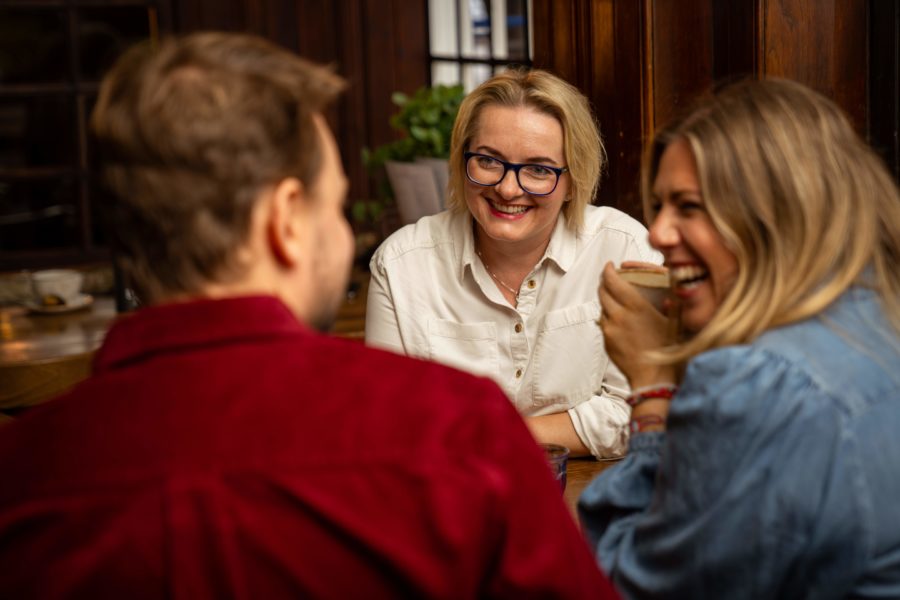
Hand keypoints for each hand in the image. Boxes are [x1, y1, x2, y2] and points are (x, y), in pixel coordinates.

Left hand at [598, 261, 677, 387]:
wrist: (653, 380)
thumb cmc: (668, 351)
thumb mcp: (676, 324)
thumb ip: (674, 305)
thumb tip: (672, 291)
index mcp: (636, 307)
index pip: (613, 281)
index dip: (608, 271)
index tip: (610, 265)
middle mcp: (619, 315)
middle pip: (602, 292)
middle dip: (605, 282)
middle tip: (611, 278)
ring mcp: (610, 329)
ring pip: (602, 308)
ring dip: (606, 300)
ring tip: (615, 299)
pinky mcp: (606, 341)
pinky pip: (604, 324)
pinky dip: (608, 317)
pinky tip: (619, 319)